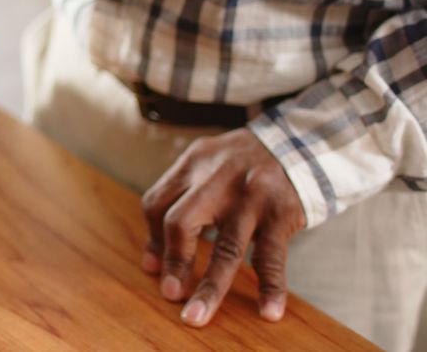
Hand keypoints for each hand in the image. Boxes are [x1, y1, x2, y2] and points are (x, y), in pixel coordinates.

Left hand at [140, 128, 306, 326]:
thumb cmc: (247, 162)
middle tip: (170, 293)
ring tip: (197, 316)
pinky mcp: (281, 212)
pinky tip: (269, 312)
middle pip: (180, 222)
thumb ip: (180, 199)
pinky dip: (271, 287)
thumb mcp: (209, 164)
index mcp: (194, 163)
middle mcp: (217, 178)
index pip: (156, 204)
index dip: (152, 239)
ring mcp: (250, 196)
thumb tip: (151, 260)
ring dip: (209, 287)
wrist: (305, 141)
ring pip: (225, 248)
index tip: (153, 268)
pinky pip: (271, 256)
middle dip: (173, 262)